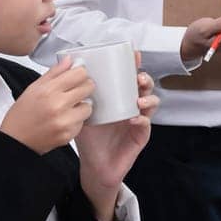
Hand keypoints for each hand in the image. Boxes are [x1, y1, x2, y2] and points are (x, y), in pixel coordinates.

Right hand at [0, 57, 94, 154]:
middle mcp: (57, 105)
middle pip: (88, 87)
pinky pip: (82, 122)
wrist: (16, 141)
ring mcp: (64, 121)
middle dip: (83, 87)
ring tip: (67, 108)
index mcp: (48, 90)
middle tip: (74, 91)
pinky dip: (76, 120)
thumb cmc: (22, 115)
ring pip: (88, 106)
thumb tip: (69, 60)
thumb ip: (54, 73)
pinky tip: (63, 120)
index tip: (77, 76)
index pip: (80, 73)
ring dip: (81, 106)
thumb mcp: (33, 88)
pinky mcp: (68, 135)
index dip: (80, 73)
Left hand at [73, 53, 159, 220]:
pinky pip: (146, 125)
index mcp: (120, 99)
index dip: (134, 65)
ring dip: (147, 99)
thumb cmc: (90, 139)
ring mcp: (139, 121)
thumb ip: (78, 96)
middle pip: (145, 88)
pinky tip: (134, 119)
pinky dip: (142, 120)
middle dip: (145, 79)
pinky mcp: (141, 136)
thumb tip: (68, 73)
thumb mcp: (82, 113)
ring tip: (138, 99)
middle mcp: (132, 107)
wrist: (94, 166)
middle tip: (138, 77)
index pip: (129, 78)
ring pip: (152, 104)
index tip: (134, 54)